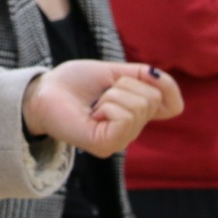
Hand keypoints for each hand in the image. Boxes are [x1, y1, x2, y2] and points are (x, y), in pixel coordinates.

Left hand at [22, 61, 183, 158]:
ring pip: (140, 105)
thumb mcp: (115, 72)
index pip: (173, 105)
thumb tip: (161, 78)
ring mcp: (121, 140)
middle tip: (102, 94)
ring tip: (95, 104)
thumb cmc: (75, 82)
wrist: (45, 90)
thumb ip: (143, 75)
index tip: (136, 78)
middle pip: (153, 98)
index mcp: (137, 114)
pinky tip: (92, 114)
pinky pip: (124, 117)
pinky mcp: (106, 146)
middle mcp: (132, 130)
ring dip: (112, 94)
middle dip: (125, 85)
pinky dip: (108, 105)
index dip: (164, 86)